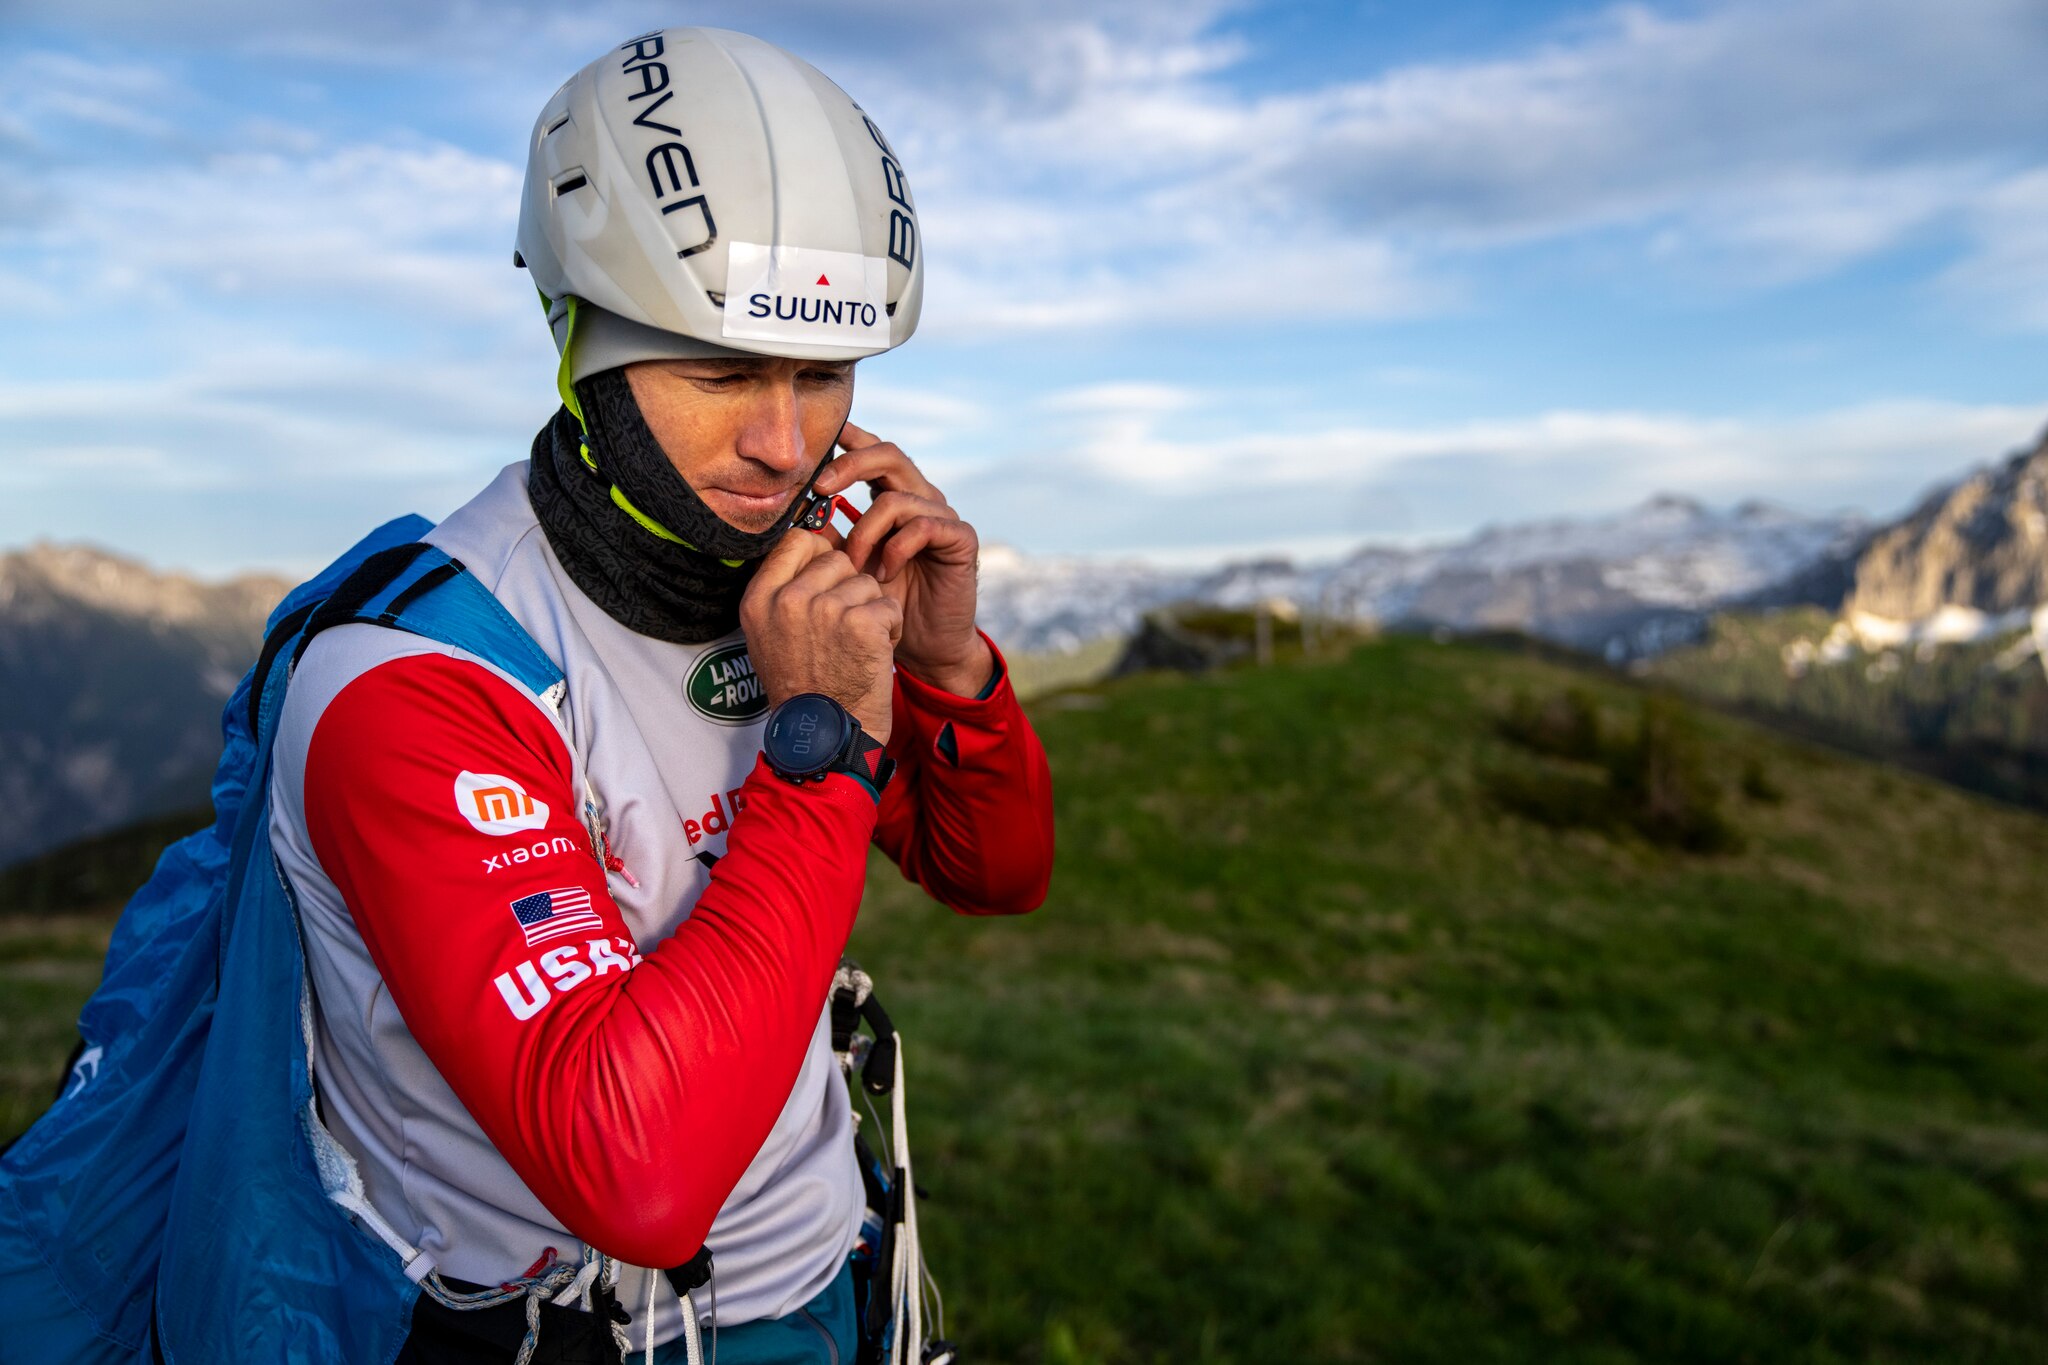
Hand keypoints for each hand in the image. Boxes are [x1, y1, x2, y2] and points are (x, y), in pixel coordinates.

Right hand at [741, 528, 901, 745]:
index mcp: (759, 598)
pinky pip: (889, 605)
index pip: (797, 540)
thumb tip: (815, 542)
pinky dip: (890, 629)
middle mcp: (787, 599)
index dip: (821, 555)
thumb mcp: (768, 635)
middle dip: (849, 588)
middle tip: (843, 628)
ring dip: (871, 611)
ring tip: (857, 646)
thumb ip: (783, 589)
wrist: (825, 737)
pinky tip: (874, 654)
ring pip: (866, 582)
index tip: (829, 581)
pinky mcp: (861, 623)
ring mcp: (824, 609)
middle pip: (837, 559)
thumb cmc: (803, 689)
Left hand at [817, 421, 992, 696]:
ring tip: (854, 565)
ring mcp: (943, 516)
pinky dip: (896, 549)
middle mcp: (921, 498)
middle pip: (889, 454)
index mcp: (895, 496)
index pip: (874, 452)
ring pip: (897, 498)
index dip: (851, 438)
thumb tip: (792, 509)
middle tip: (820, 487)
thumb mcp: (848, 566)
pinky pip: (923, 526)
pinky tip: (885, 574)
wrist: (924, 644)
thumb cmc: (886, 603)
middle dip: (850, 465)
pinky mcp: (960, 538)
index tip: (822, 437)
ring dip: (866, 531)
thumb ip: (829, 535)